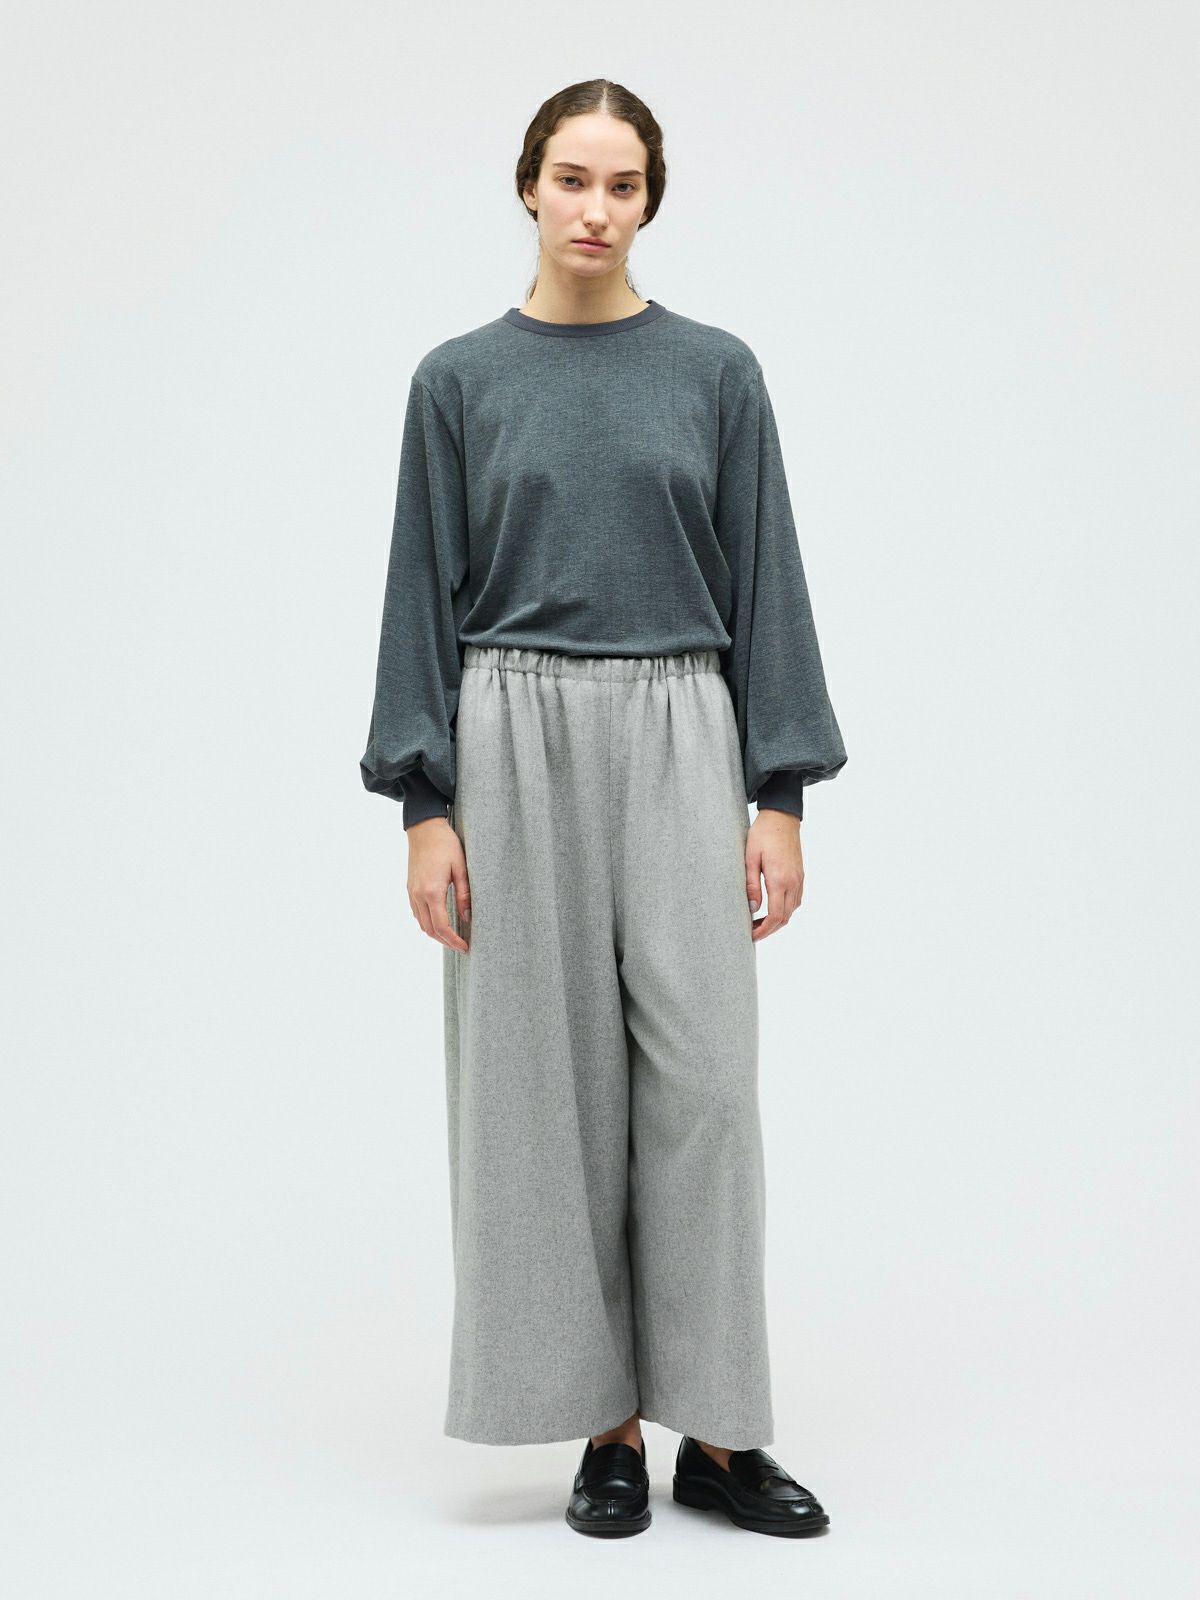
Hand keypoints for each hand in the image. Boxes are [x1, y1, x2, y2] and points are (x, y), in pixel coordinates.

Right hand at [406, 816, 469, 950]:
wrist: (424, 828)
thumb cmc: (445, 844)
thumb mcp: (461, 868)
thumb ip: (464, 894)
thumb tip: (467, 917)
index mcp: (432, 891)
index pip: (442, 926)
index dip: (453, 941)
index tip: (465, 947)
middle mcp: (418, 895)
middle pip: (429, 930)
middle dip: (445, 941)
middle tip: (461, 946)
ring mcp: (412, 892)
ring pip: (421, 923)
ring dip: (436, 934)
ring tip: (452, 937)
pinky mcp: (410, 887)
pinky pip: (417, 913)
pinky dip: (427, 922)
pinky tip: (439, 921)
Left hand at [745, 809, 803, 941]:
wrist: (782, 817)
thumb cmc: (762, 835)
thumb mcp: (750, 858)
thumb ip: (751, 885)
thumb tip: (753, 908)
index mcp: (780, 879)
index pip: (775, 916)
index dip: (764, 931)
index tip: (751, 936)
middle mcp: (793, 882)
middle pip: (785, 918)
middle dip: (769, 929)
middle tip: (751, 931)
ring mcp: (799, 879)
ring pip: (792, 911)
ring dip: (777, 921)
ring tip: (758, 922)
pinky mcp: (800, 875)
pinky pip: (795, 900)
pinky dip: (784, 910)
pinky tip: (771, 908)